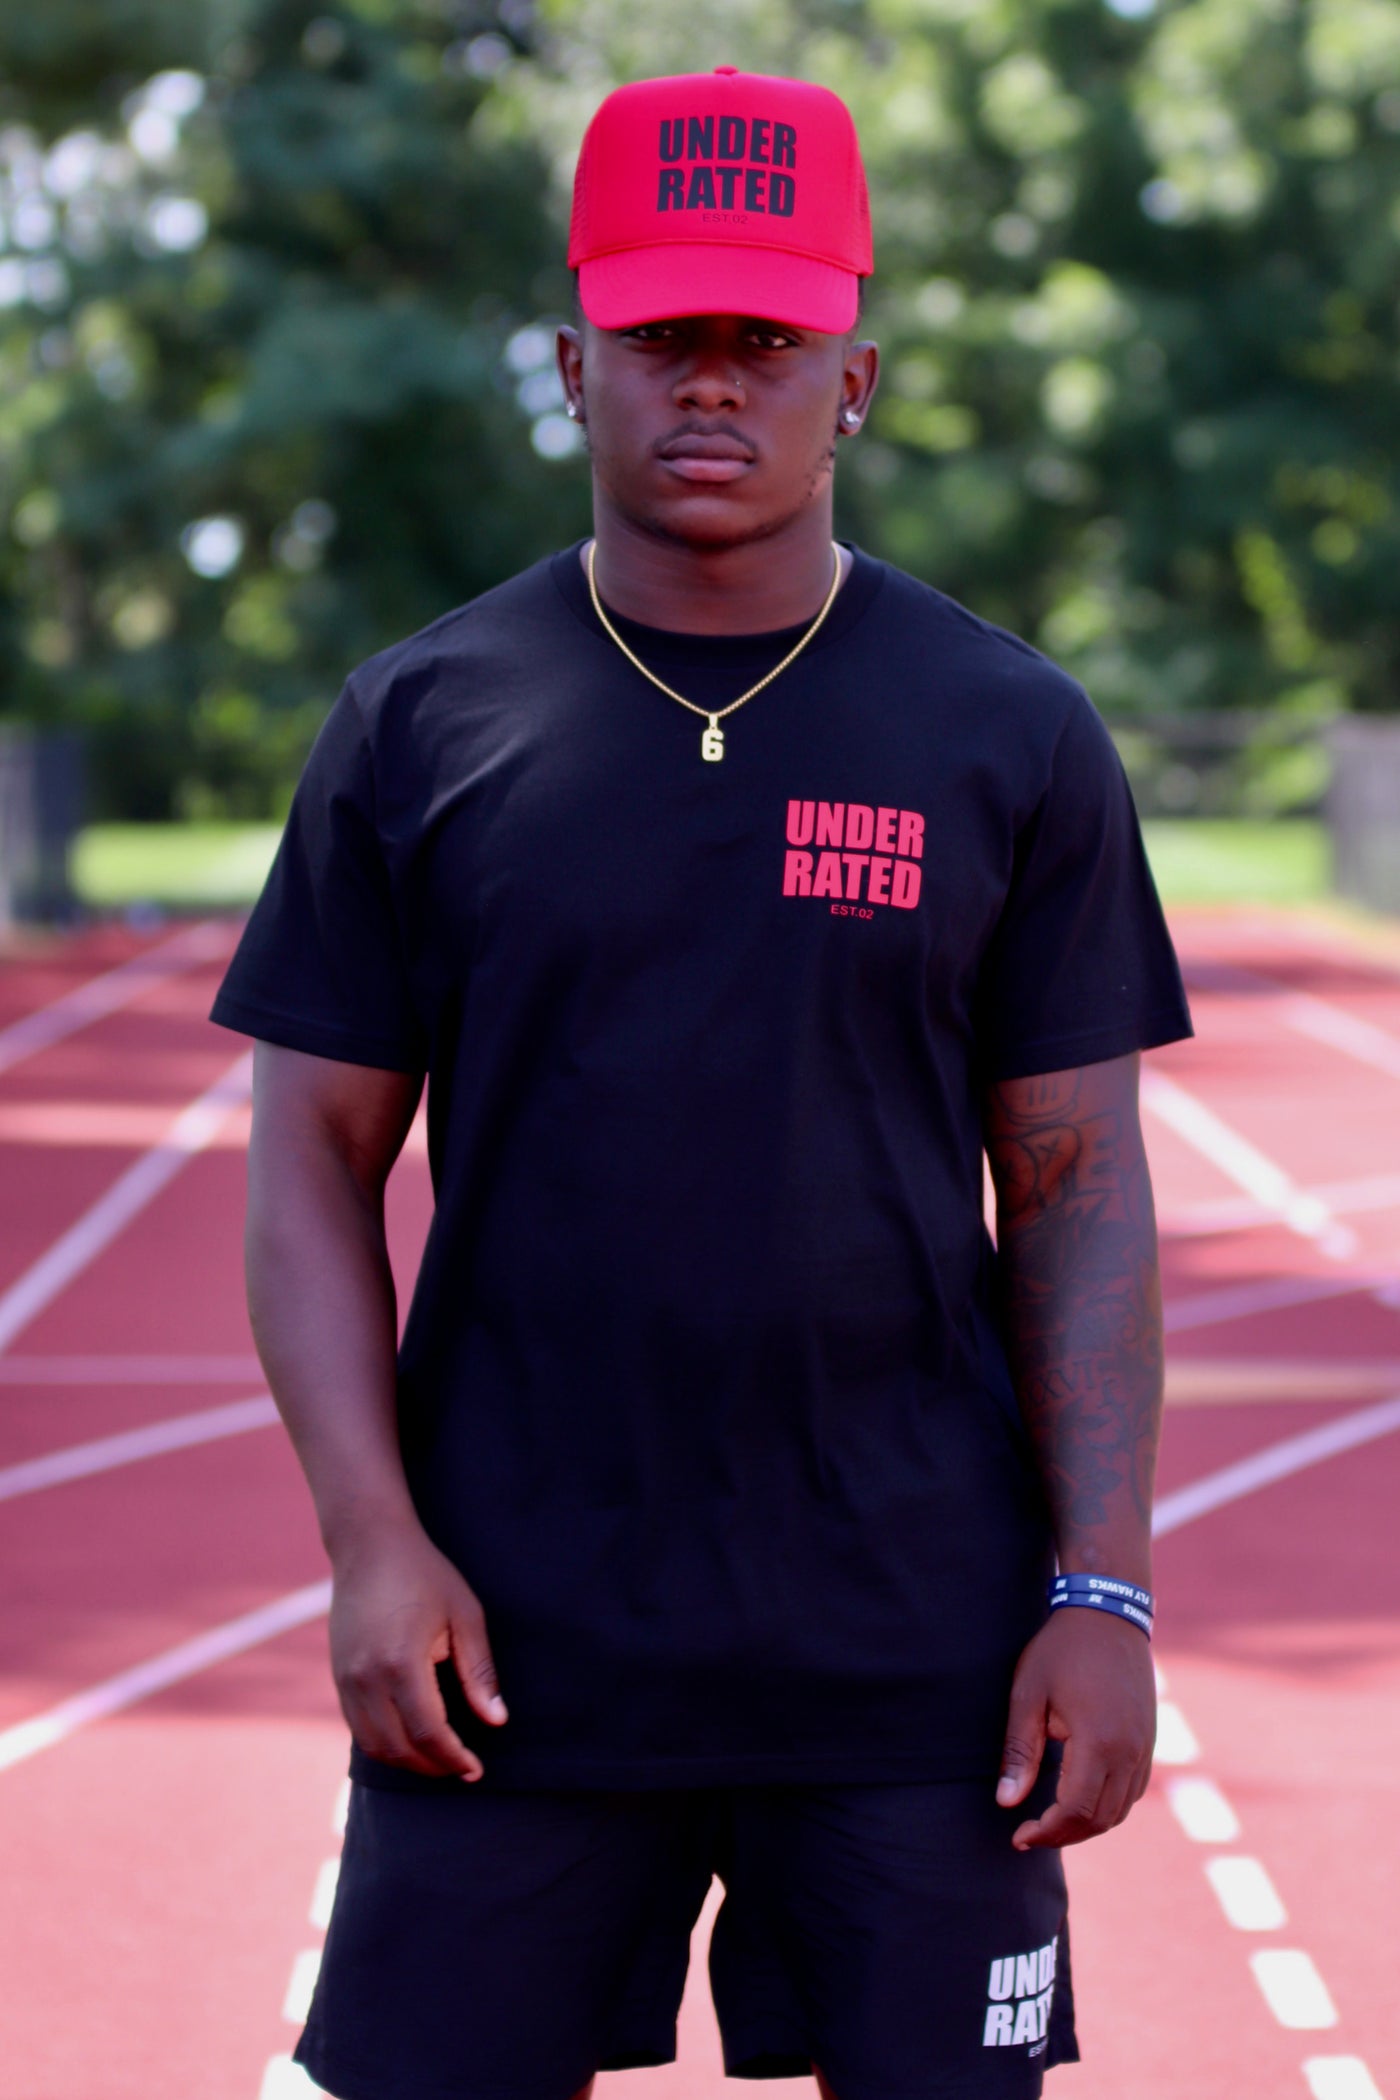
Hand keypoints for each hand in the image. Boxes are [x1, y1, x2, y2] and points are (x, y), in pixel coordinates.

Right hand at [328, 1517, 507, 1780]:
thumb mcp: (465, 1614)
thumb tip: (496, 1721)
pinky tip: (411, 1736)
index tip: (476, 1769)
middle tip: (462, 1768)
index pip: (429, 1733)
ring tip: (438, 1758)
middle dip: (432, 1767)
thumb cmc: (424, 1574)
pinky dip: (384, 1743)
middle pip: (398, 1748)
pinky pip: (358, 1727)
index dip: (454, 1758)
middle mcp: (366, 1678)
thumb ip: (479, 1671)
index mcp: (401, 1663)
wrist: (369, 1545)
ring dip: (406, 1761)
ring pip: (373, 1745)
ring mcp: (346, 1679)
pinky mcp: (338, 1676)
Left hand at [995, 1607, 1154, 1848]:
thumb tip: (1006, 1802)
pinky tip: (1079, 1798)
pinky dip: (1108, 1806)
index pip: (1076, 1811)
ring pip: (1120, 1810)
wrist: (1108, 1613)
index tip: (1018, 1836)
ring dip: (1087, 1824)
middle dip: (1064, 1834)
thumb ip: (1019, 1752)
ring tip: (1050, 1820)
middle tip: (1029, 1833)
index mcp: (1099, 1742)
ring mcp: (1145, 1747)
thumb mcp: (1028, 1695)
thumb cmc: (1061, 1650)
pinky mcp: (1149, 1740)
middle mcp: (1130, 1751)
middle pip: (1101, 1820)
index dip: (1047, 1832)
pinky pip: (1133, 1790)